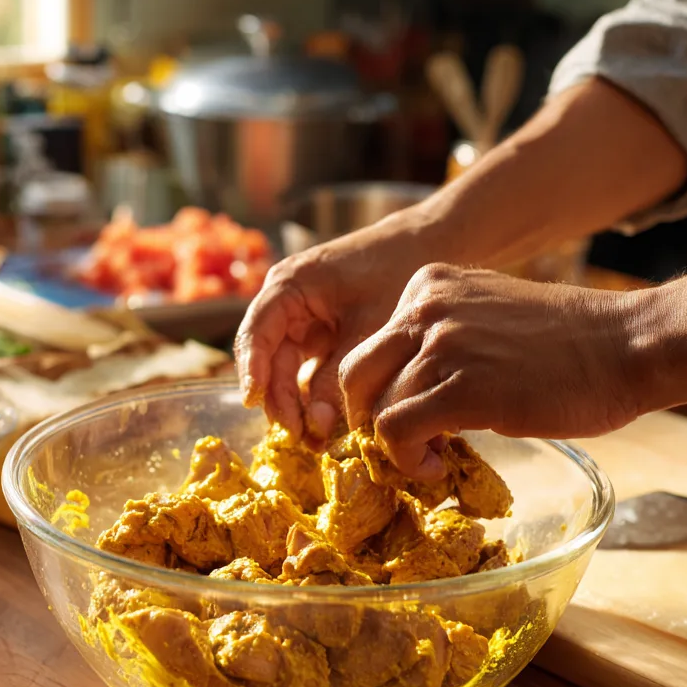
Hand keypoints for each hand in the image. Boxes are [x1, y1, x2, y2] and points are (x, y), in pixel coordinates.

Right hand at [234, 221, 429, 443]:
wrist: (433, 244)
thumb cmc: (399, 269)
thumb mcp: (370, 326)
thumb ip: (340, 374)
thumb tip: (317, 425)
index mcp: (289, 287)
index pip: (256, 333)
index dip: (253, 371)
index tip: (256, 403)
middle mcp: (287, 305)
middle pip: (268, 360)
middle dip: (280, 400)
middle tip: (300, 437)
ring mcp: (304, 324)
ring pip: (287, 373)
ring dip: (298, 407)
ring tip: (317, 442)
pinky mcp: (323, 340)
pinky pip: (309, 374)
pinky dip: (317, 399)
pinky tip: (331, 428)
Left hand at [339, 263, 645, 478]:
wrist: (630, 346)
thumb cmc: (569, 343)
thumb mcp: (489, 317)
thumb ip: (442, 341)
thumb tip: (403, 391)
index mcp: (428, 284)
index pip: (372, 344)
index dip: (379, 391)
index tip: (407, 417)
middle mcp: (426, 306)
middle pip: (356, 374)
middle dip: (367, 418)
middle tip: (399, 444)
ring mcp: (442, 344)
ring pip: (376, 408)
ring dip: (396, 446)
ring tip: (432, 458)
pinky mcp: (462, 387)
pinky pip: (396, 430)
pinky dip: (406, 459)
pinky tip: (435, 467)